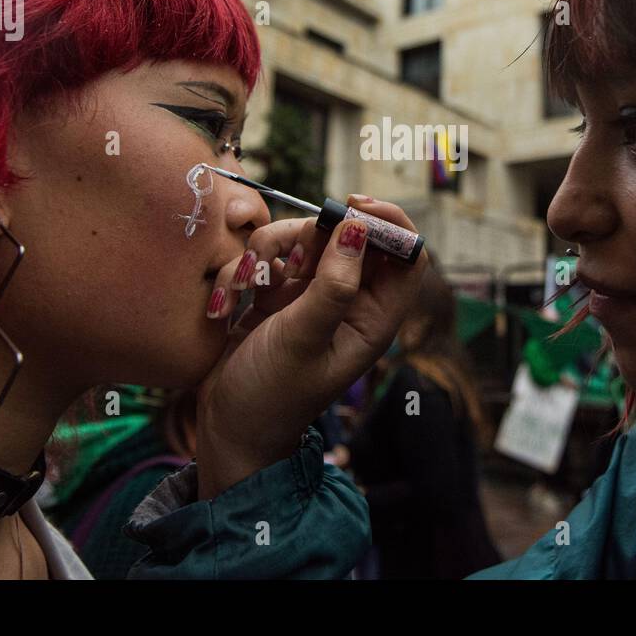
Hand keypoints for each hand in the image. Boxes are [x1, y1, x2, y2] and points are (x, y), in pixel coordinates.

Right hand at [192, 194, 427, 498]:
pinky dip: (246, 267)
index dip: (390, 224)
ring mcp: (312, 295)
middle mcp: (349, 301)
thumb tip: (358, 229)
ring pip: (305, 238)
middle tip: (289, 255)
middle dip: (314, 234)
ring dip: (270, 250)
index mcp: (373, 318)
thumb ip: (332, 286)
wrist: (228, 428)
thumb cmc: (272, 395)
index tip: (353, 207)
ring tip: (249, 285)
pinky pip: (270, 255)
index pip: (407, 256)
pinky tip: (229, 301)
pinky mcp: (278, 293)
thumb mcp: (304, 340)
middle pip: (351, 235)